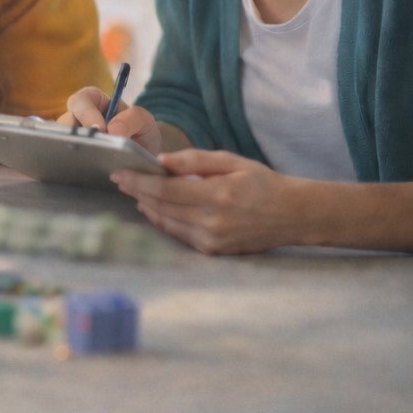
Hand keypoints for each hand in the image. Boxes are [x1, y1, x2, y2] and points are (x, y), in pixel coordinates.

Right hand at [60, 86, 161, 153]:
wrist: (142, 158)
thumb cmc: (140, 132)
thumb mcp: (144, 121)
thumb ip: (133, 118)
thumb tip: (113, 130)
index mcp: (93, 101)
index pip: (81, 100)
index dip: (86, 113)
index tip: (100, 129)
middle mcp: (77, 118)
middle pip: (64, 121)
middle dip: (74, 134)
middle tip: (90, 147)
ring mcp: (72, 138)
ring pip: (60, 141)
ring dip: (72, 150)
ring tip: (87, 161)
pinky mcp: (72, 156)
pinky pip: (64, 158)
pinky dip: (72, 163)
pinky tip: (85, 170)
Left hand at [109, 149, 303, 253]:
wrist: (293, 215)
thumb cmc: (263, 183)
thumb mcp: (231, 162)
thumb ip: (194, 161)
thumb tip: (161, 161)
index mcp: (217, 196)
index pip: (165, 190)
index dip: (138, 182)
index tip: (119, 173)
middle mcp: (212, 222)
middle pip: (161, 207)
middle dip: (137, 192)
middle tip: (120, 180)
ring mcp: (212, 240)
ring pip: (167, 222)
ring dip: (146, 207)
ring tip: (133, 192)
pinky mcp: (214, 251)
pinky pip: (179, 235)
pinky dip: (163, 221)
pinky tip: (153, 209)